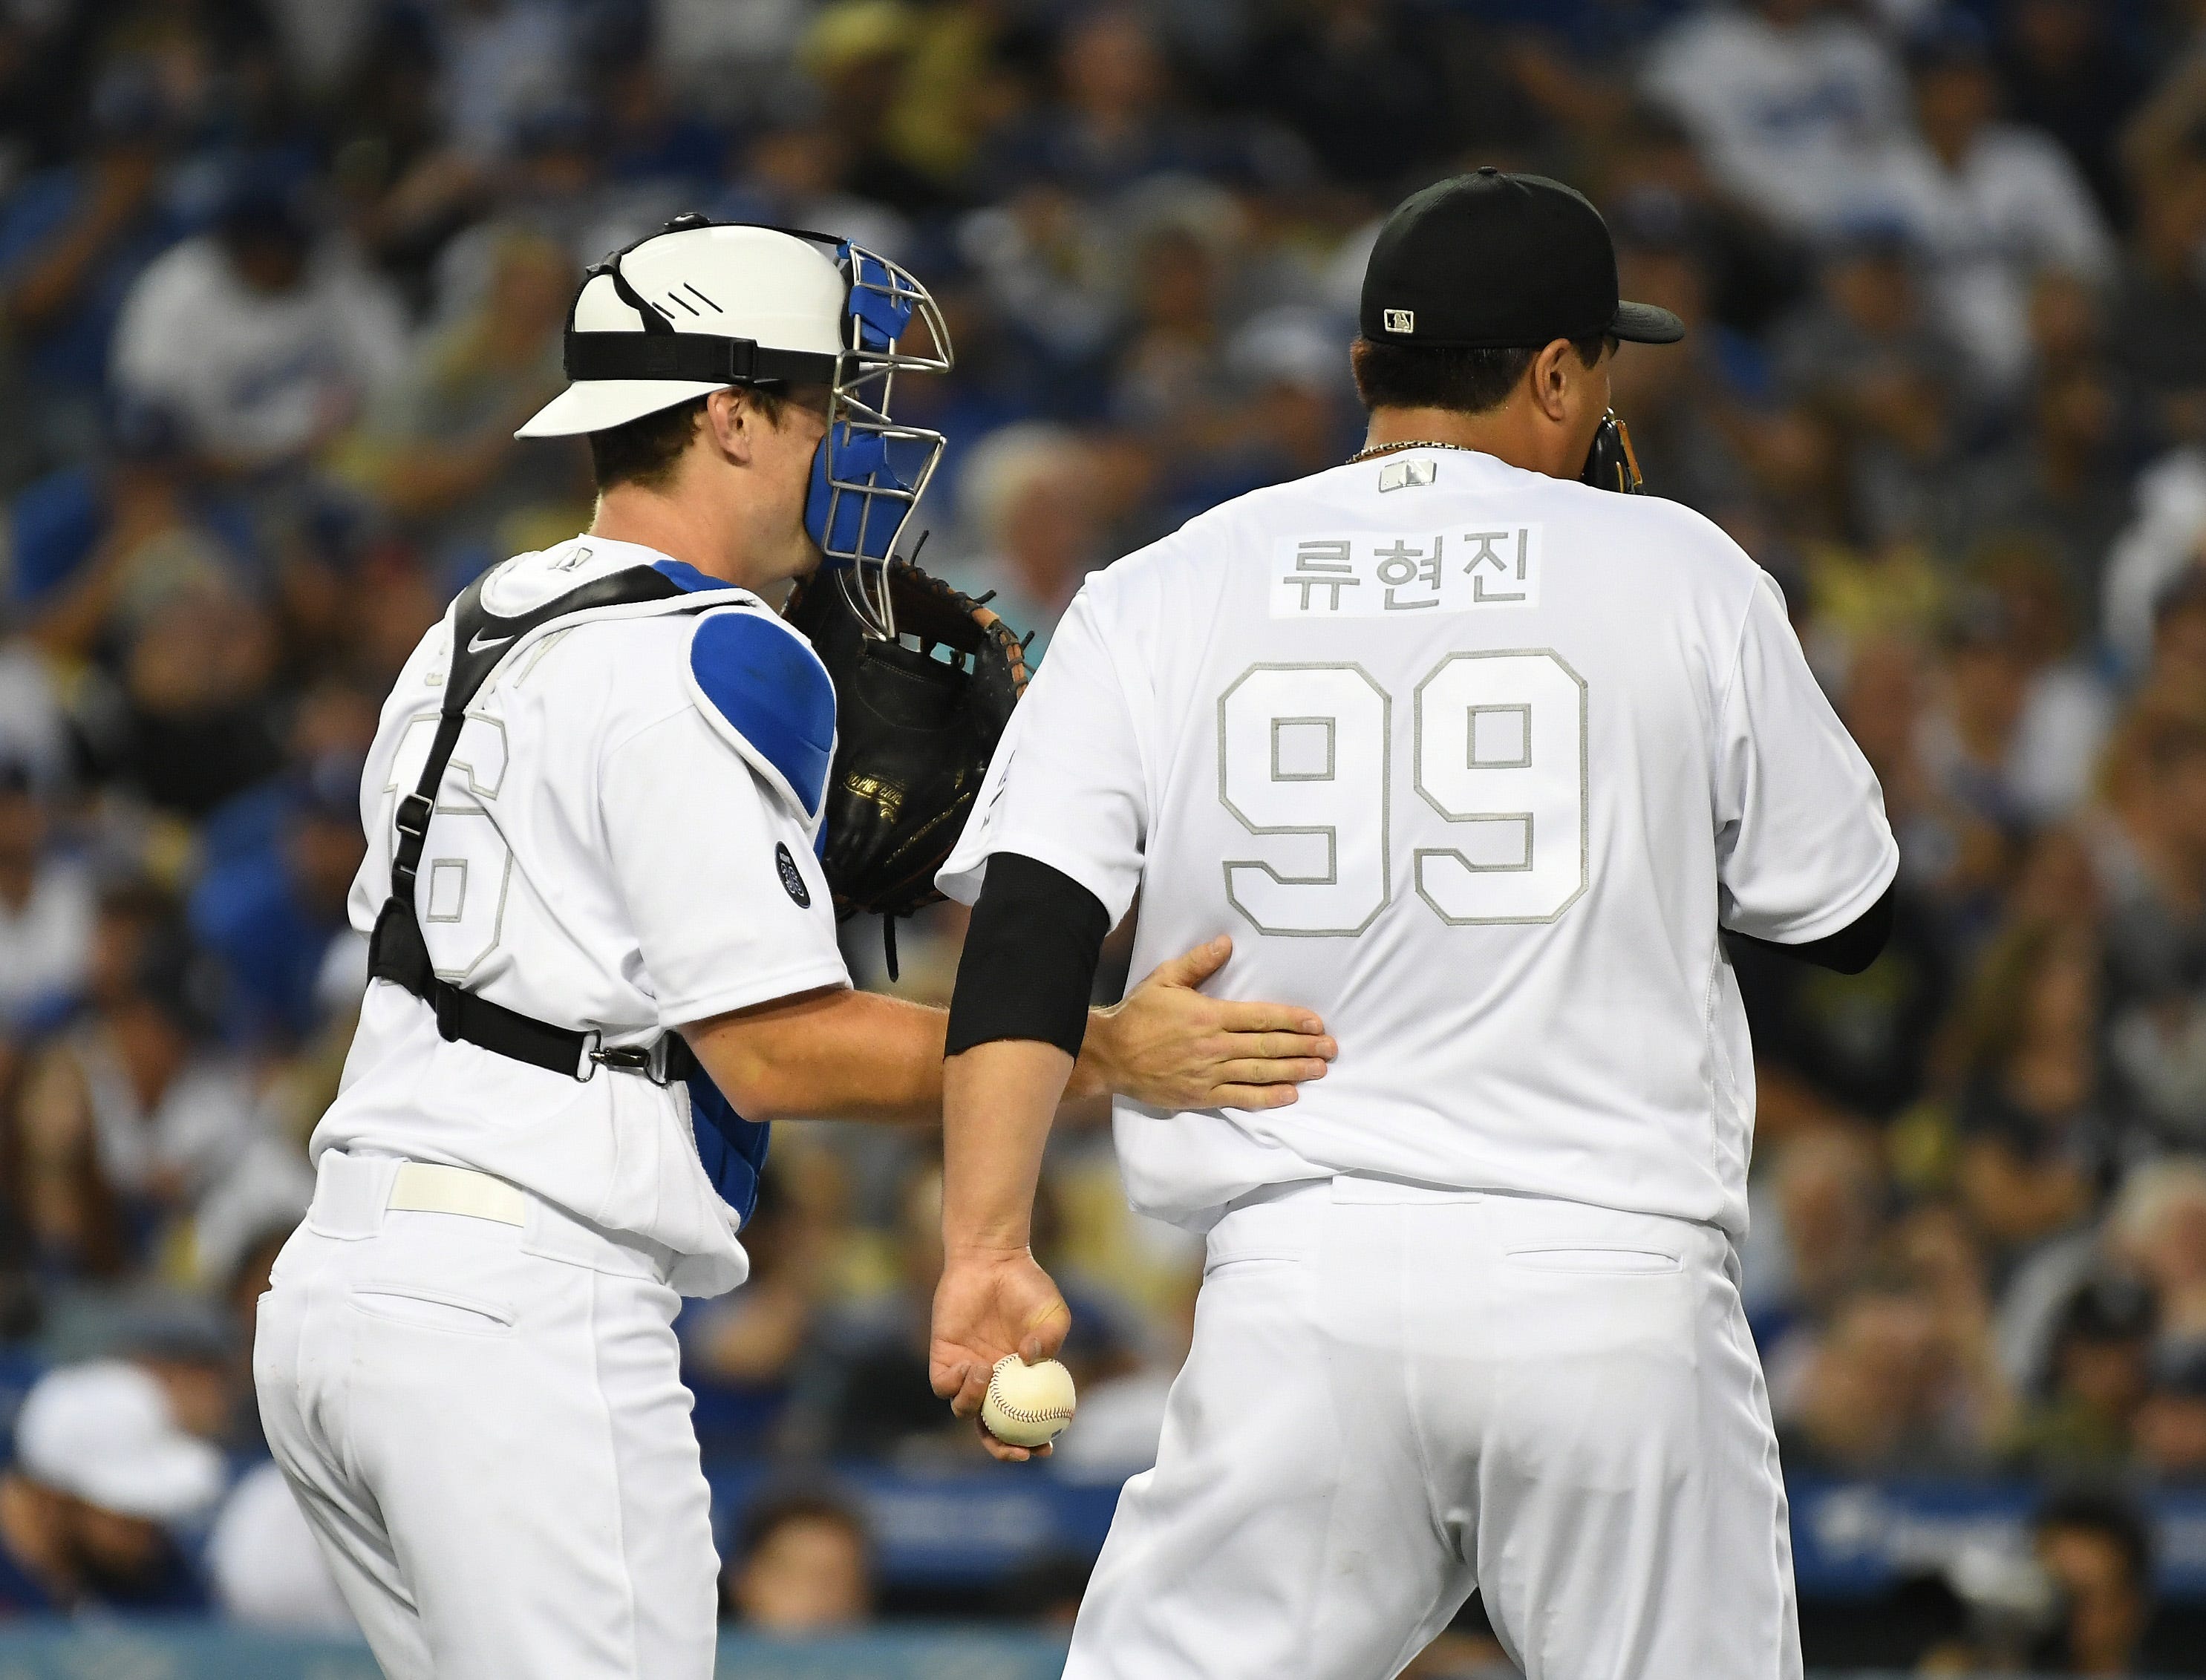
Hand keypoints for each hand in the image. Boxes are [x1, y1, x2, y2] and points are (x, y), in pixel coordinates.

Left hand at [930, 1247, 1070, 1462]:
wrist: (992, 1260)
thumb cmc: (1027, 1286)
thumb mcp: (1052, 1313)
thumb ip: (1050, 1340)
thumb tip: (1031, 1362)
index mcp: (1019, 1381)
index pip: (1023, 1423)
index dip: (1033, 1442)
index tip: (1046, 1449)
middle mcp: (993, 1382)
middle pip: (992, 1430)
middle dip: (1002, 1449)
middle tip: (1015, 1450)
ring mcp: (967, 1371)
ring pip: (965, 1410)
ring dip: (976, 1403)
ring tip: (988, 1370)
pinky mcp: (943, 1357)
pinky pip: (945, 1386)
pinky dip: (958, 1385)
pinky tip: (974, 1365)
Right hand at [1075, 935, 1333, 1109]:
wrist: (1110, 1054)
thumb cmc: (1139, 1014)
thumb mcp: (1165, 979)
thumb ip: (1198, 962)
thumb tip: (1226, 943)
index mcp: (1210, 1014)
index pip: (1261, 1017)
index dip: (1293, 1020)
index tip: (1317, 1023)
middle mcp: (1215, 1045)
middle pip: (1268, 1046)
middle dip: (1304, 1047)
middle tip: (1331, 1049)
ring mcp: (1209, 1073)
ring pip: (1260, 1072)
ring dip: (1294, 1071)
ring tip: (1320, 1070)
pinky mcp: (1201, 1095)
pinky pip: (1240, 1098)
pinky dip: (1267, 1097)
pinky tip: (1289, 1095)